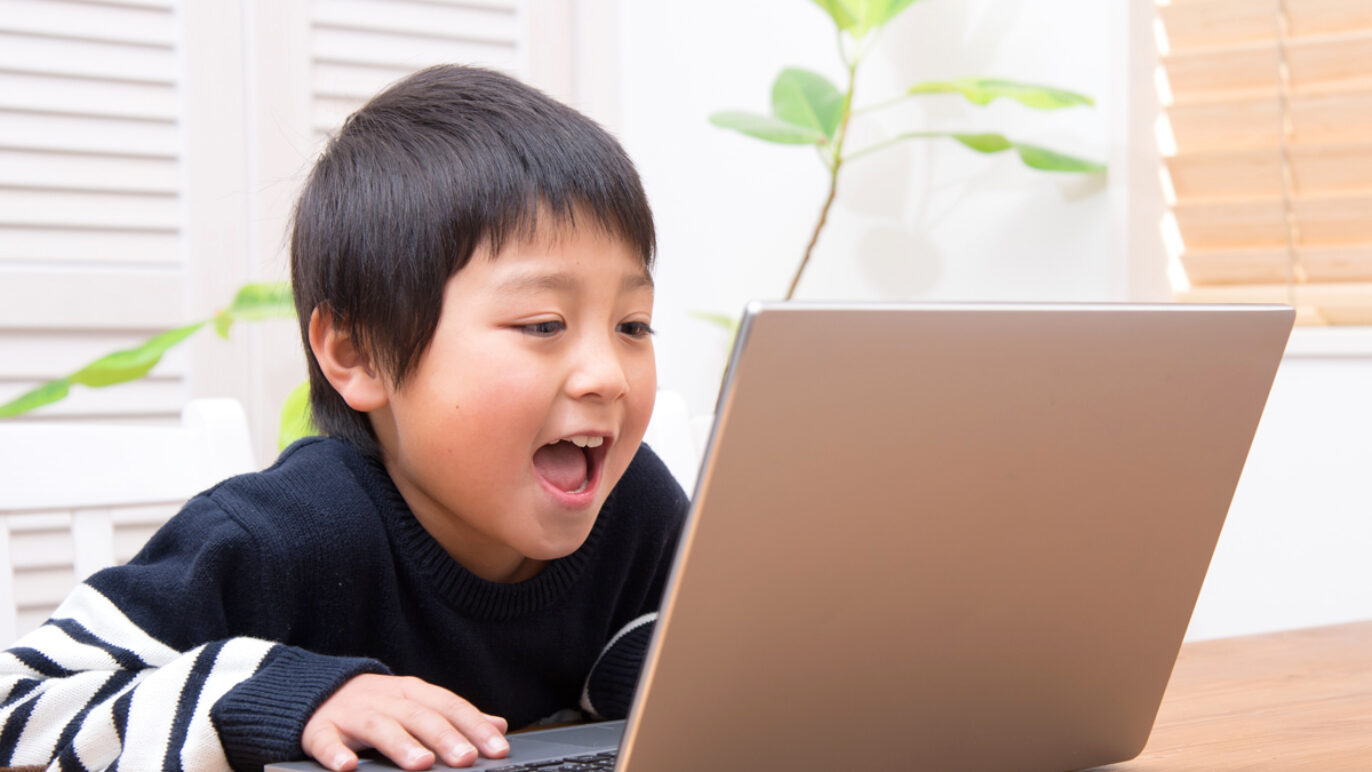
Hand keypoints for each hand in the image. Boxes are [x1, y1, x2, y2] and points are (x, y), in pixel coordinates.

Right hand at [302, 673, 509, 770]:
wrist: (316, 690)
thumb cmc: (377, 704)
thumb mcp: (416, 703)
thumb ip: (455, 716)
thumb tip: (498, 726)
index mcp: (411, 692)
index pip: (449, 706)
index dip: (474, 726)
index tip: (497, 748)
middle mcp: (384, 699)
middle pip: (418, 716)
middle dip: (445, 737)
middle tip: (466, 758)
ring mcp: (351, 713)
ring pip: (378, 727)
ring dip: (401, 744)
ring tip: (421, 763)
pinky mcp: (320, 729)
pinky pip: (325, 741)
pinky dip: (335, 753)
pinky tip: (348, 767)